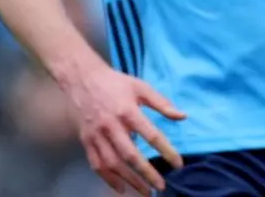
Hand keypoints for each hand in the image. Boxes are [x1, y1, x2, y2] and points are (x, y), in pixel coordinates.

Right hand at [61, 60, 186, 193]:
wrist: (81, 79)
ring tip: (144, 191)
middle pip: (130, 155)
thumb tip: (183, 116)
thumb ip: (162, 103)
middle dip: (146, 173)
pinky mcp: (86, 141)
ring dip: (129, 180)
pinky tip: (121, 188)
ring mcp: (96, 135)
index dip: (166, 151)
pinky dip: (108, 179)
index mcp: (128, 111)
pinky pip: (97, 164)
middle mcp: (111, 126)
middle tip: (160, 186)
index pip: (151, 135)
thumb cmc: (115, 83)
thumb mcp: (141, 87)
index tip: (178, 164)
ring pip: (113, 164)